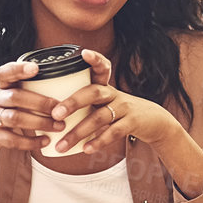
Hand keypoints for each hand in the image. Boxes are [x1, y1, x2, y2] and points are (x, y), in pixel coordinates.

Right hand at [0, 59, 66, 160]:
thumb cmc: (3, 112)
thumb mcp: (9, 97)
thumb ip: (27, 91)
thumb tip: (65, 86)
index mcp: (1, 87)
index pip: (5, 73)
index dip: (19, 69)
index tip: (36, 68)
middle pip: (16, 97)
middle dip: (41, 102)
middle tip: (61, 109)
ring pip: (16, 118)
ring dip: (40, 122)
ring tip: (59, 126)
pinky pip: (12, 140)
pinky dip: (31, 142)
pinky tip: (45, 141)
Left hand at [51, 49, 178, 153]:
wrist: (153, 122)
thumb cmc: (119, 112)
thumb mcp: (105, 103)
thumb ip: (84, 106)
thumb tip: (49, 117)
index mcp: (104, 87)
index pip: (101, 67)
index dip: (94, 59)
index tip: (83, 52)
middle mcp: (113, 94)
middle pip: (93, 92)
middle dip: (72, 102)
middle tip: (55, 114)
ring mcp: (124, 107)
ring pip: (99, 117)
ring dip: (78, 132)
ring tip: (61, 145)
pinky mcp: (132, 123)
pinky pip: (113, 132)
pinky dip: (98, 141)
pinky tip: (86, 149)